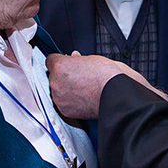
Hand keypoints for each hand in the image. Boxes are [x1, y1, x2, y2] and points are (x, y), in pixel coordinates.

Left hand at [46, 51, 166, 118]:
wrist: (115, 94)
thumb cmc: (107, 76)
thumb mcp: (92, 58)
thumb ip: (78, 59)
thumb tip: (74, 57)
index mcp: (60, 66)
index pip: (51, 60)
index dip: (60, 61)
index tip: (66, 64)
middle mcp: (56, 82)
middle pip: (53, 76)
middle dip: (63, 76)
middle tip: (78, 76)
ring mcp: (59, 98)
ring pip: (57, 91)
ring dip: (66, 89)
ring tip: (82, 88)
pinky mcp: (65, 110)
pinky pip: (63, 103)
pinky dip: (70, 101)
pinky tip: (82, 97)